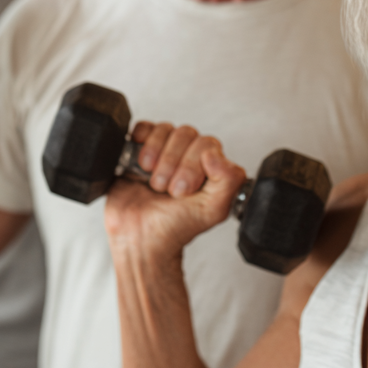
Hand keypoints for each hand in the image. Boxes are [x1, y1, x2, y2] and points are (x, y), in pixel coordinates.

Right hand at [105, 123, 246, 265]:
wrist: (139, 240)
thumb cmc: (174, 229)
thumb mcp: (212, 210)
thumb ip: (229, 180)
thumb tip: (214, 153)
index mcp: (209, 167)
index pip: (207, 144)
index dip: (192, 164)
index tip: (183, 190)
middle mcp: (188, 157)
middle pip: (185, 134)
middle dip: (172, 164)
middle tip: (166, 190)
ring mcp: (163, 152)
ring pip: (165, 129)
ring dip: (156, 156)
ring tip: (152, 182)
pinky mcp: (139, 150)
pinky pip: (143, 127)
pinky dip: (141, 141)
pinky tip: (140, 163)